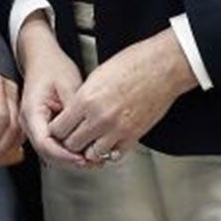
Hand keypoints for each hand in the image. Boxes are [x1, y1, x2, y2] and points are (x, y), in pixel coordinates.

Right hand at [15, 19, 85, 169]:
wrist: (43, 59)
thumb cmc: (53, 67)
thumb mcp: (68, 85)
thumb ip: (73, 110)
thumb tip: (82, 132)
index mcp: (32, 112)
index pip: (45, 143)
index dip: (65, 155)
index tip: (83, 158)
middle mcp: (29, 123)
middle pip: (47, 153)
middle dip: (70, 161)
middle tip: (93, 162)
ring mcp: (34, 126)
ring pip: (50, 152)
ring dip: (70, 157)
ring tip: (92, 158)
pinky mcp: (42, 126)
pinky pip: (53, 144)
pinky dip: (68, 150)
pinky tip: (84, 149)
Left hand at [49, 28, 195, 166]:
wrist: (162, 67)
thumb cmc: (134, 64)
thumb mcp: (97, 75)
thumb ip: (83, 97)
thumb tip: (75, 110)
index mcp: (86, 100)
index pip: (59, 128)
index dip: (57, 130)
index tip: (60, 128)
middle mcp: (99, 117)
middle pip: (72, 144)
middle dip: (70, 141)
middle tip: (73, 137)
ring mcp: (117, 129)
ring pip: (91, 155)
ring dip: (89, 149)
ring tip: (91, 141)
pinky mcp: (133, 136)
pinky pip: (114, 155)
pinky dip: (108, 152)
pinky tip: (108, 143)